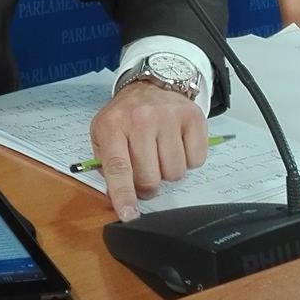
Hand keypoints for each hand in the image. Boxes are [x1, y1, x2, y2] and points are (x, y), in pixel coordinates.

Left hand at [89, 83, 208, 221]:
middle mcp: (141, 119)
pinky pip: (195, 161)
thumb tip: (117, 198)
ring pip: (175, 173)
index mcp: (113, 125)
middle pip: (150, 178)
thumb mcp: (104, 134)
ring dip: (168, 171)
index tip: (129, 215)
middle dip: (148, 185)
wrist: (152, 84)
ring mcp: (168, 117)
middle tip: (145, 170)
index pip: (119, 167)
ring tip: (160, 152)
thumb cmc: (126, 115)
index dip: (124, 195)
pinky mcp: (193, 118)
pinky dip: (188, 160)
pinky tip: (176, 144)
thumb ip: (106, 166)